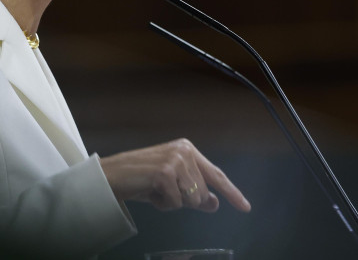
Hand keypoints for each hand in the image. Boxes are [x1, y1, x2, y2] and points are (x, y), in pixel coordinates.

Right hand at [99, 138, 250, 212]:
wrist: (112, 176)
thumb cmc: (140, 180)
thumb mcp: (172, 187)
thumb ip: (195, 194)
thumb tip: (215, 204)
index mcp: (188, 150)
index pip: (216, 175)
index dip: (231, 193)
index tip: (245, 207)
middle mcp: (184, 150)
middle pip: (203, 192)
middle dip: (185, 200)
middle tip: (162, 192)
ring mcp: (175, 160)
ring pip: (192, 199)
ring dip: (173, 202)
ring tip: (156, 191)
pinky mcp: (165, 172)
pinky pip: (176, 202)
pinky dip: (164, 204)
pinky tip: (150, 192)